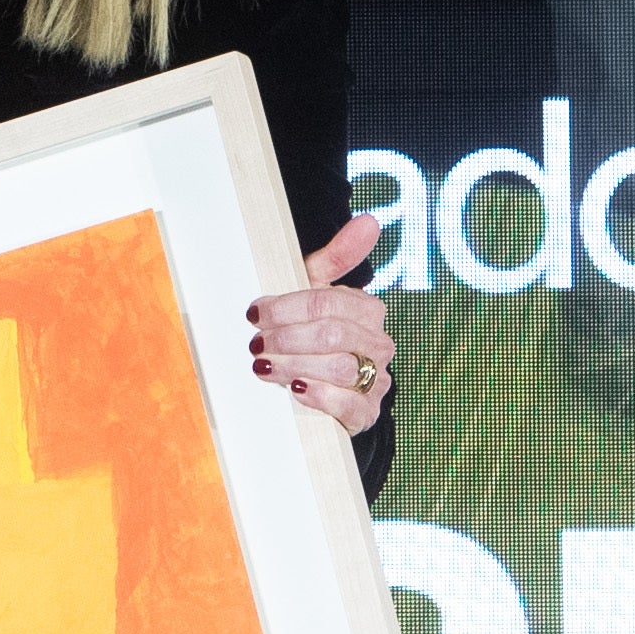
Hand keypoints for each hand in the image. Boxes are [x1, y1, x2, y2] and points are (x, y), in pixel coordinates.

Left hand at [253, 216, 397, 434]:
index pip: (328, 303)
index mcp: (368, 310)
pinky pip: (351, 405)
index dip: (286, 308)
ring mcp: (376, 380)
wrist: (323, 389)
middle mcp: (379, 344)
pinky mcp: (368, 413)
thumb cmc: (314, 334)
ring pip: (340, 368)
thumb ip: (337, 258)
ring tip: (264, 366)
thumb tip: (370, 220)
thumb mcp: (317, 294)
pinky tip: (297, 389)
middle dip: (286, 338)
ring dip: (294, 365)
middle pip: (332, 334)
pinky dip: (321, 396)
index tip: (255, 313)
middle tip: (255, 343)